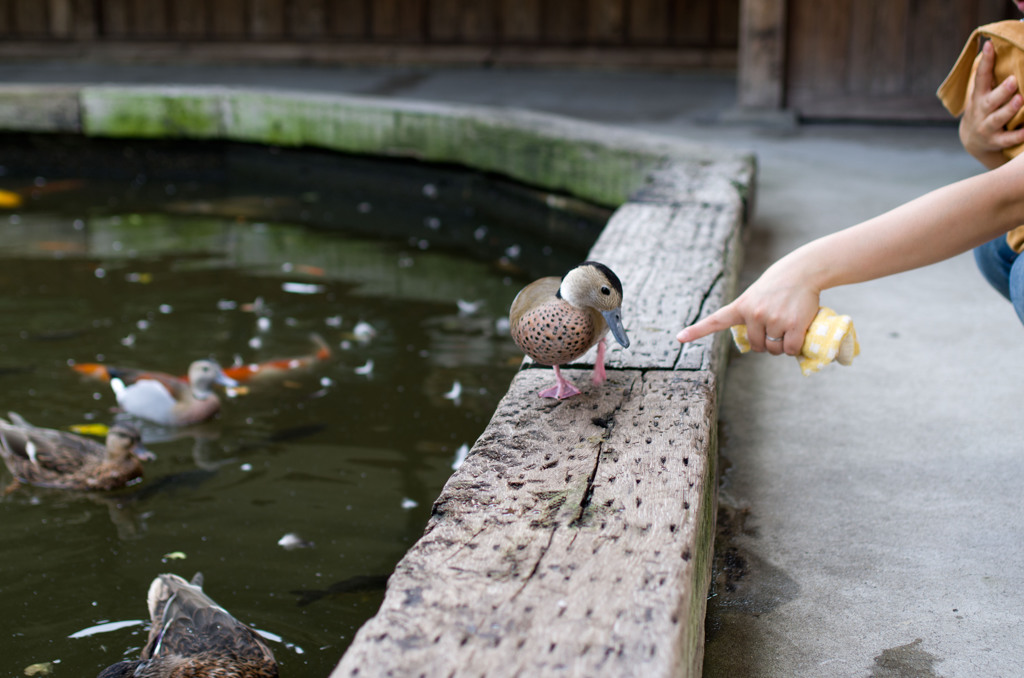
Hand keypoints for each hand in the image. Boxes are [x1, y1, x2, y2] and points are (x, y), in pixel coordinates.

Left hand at [676, 257, 820, 356]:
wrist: (801, 271)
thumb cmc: (777, 285)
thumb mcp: (755, 296)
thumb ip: (750, 316)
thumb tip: (759, 344)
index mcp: (740, 306)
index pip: (715, 320)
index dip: (696, 331)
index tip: (679, 338)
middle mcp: (753, 314)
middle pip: (758, 346)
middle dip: (767, 344)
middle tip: (777, 329)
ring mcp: (772, 319)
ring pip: (774, 349)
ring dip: (782, 345)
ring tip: (788, 326)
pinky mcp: (793, 325)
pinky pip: (790, 349)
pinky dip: (794, 348)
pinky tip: (798, 336)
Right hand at [959, 40, 1023, 168]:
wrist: (973, 139)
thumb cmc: (986, 108)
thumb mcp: (984, 93)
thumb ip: (993, 74)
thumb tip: (998, 44)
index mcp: (979, 96)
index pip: (981, 77)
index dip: (985, 61)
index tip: (989, 45)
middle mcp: (981, 111)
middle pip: (990, 101)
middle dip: (1001, 91)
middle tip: (1013, 80)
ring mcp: (987, 127)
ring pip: (998, 119)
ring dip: (1009, 110)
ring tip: (1020, 100)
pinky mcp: (996, 141)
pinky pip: (1008, 139)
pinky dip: (1018, 135)